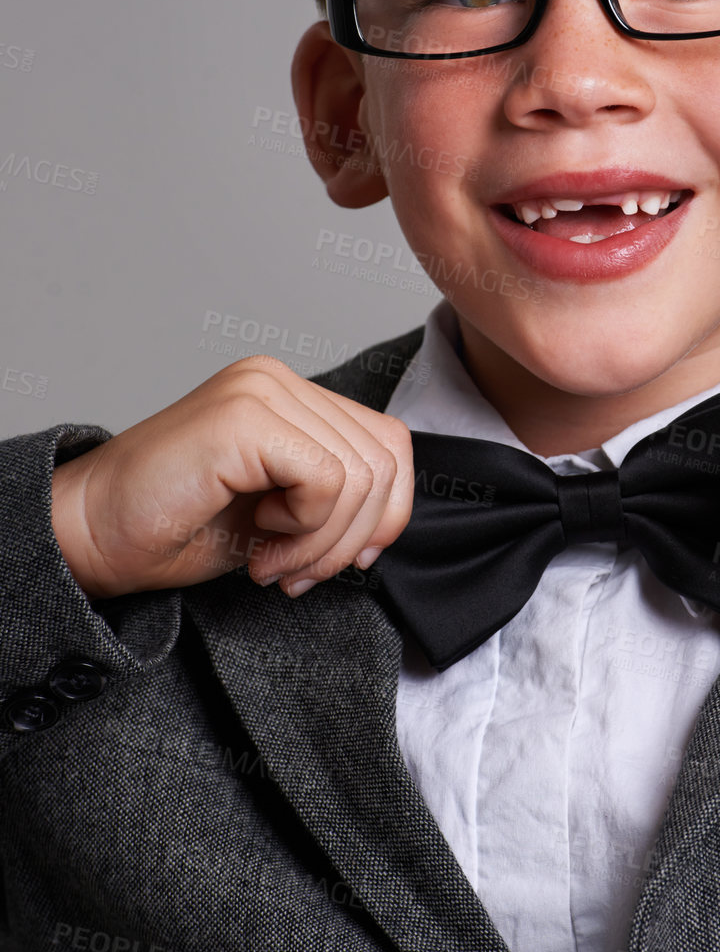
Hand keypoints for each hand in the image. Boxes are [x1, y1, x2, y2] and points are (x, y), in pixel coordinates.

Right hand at [50, 355, 413, 599]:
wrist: (94, 536)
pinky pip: (326, 481)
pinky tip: (260, 540)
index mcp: (291, 395)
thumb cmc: (179, 526)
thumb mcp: (284, 512)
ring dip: (323, 542)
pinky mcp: (244, 419)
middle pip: (382, 462)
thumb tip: (392, 516)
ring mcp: (260, 391)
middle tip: (297, 571)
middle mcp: (278, 380)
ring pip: (360, 476)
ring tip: (274, 561)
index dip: (387, 513)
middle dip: (352, 538)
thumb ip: (337, 496)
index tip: (347, 559)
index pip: (389, 443)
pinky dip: (305, 530)